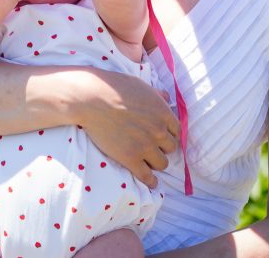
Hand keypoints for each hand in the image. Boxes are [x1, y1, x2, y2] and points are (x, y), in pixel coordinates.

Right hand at [74, 68, 178, 187]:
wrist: (92, 99)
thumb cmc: (114, 87)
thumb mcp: (140, 86)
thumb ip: (156, 95)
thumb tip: (166, 96)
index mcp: (163, 112)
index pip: (177, 130)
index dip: (170, 134)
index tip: (163, 137)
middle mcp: (158, 131)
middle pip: (171, 148)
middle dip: (163, 147)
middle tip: (153, 147)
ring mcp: (145, 146)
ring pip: (162, 163)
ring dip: (156, 162)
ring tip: (150, 162)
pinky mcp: (131, 158)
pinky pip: (147, 176)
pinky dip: (151, 181)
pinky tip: (151, 182)